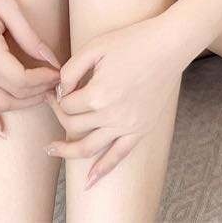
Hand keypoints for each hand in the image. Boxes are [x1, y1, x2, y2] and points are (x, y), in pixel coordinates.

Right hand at [0, 0, 61, 136]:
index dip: (43, 81)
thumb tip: (51, 58)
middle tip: (57, 85)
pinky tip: (2, 129)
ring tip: (43, 97)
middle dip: (38, 93)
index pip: (20, 80)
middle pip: (11, 95)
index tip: (59, 73)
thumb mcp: (8, 7)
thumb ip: (29, 36)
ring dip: (22, 104)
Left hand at [42, 14, 189, 188]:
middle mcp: (111, 115)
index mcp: (98, 94)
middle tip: (53, 105)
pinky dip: (102, 170)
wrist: (169, 46)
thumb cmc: (133, 41)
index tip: (54, 88)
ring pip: (89, 149)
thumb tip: (60, 89)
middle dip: (59, 115)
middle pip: (73, 125)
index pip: (66, 105)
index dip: (56, 97)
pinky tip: (88, 181)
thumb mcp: (96, 46)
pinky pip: (118, 156)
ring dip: (68, 152)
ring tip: (52, 150)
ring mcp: (127, 126)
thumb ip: (71, 69)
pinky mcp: (140, 130)